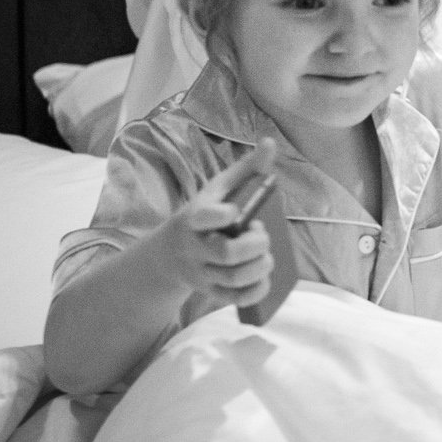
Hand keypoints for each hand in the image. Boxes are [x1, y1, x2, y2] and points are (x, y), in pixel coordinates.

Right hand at [137, 138, 277, 306]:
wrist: (172, 253)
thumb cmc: (206, 214)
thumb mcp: (219, 189)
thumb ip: (246, 168)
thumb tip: (269, 142)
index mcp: (195, 217)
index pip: (202, 217)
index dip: (220, 215)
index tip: (235, 211)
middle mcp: (195, 247)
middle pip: (225, 253)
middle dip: (254, 246)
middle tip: (263, 236)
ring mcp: (201, 272)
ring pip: (232, 278)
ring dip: (258, 268)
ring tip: (267, 256)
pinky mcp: (210, 291)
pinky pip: (234, 299)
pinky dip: (255, 291)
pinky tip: (265, 278)